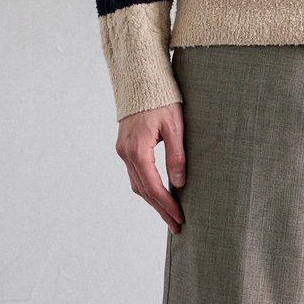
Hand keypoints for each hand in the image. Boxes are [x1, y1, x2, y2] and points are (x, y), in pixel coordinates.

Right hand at [115, 102, 185, 232]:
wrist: (141, 78)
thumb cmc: (161, 98)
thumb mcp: (175, 125)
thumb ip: (176, 155)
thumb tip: (179, 183)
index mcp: (138, 149)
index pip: (153, 186)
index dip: (166, 205)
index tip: (179, 218)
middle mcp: (126, 153)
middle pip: (143, 190)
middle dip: (160, 208)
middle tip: (176, 224)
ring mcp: (123, 149)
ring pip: (137, 183)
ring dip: (152, 200)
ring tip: (169, 213)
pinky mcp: (125, 145)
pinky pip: (135, 173)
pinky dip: (146, 186)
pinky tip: (158, 192)